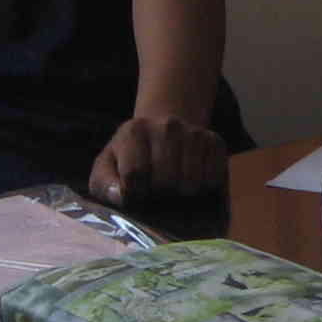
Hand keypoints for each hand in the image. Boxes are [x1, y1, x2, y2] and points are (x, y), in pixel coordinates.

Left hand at [90, 114, 227, 204]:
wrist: (163, 126)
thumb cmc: (131, 154)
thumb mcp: (107, 166)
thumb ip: (105, 183)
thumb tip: (121, 195)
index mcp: (135, 131)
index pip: (135, 174)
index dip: (135, 191)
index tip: (136, 189)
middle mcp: (168, 126)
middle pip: (166, 181)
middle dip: (159, 193)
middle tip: (156, 188)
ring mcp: (194, 133)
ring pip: (191, 184)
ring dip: (181, 192)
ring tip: (173, 183)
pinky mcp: (216, 142)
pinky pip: (213, 180)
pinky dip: (203, 187)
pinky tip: (191, 177)